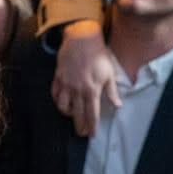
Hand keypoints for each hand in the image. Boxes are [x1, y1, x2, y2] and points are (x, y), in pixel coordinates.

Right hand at [52, 20, 119, 137]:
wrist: (81, 39)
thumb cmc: (98, 55)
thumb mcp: (109, 73)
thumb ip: (112, 91)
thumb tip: (117, 105)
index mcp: (92, 90)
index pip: (92, 114)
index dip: (92, 126)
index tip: (92, 134)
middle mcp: (77, 90)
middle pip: (77, 114)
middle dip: (79, 126)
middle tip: (81, 133)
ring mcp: (66, 84)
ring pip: (63, 106)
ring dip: (68, 114)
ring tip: (72, 117)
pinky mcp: (58, 77)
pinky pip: (55, 94)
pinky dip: (57, 101)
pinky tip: (62, 103)